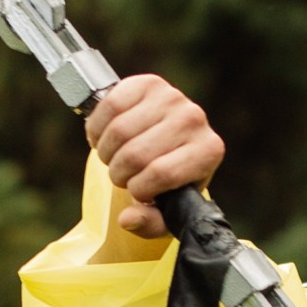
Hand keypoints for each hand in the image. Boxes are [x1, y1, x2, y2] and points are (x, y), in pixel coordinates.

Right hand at [86, 75, 224, 237]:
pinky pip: (109, 106)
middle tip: (122, 176)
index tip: (138, 193)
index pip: (162, 174)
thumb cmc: (170, 184)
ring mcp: (171, 96)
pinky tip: (104, 138)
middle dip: (119, 174)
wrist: (168, 146)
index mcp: (208, 152)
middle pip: (136, 154)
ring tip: (114, 158)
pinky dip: (97, 129)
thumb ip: (150, 224)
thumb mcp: (165, 211)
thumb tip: (128, 219)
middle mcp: (195, 118)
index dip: (139, 190)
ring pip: (118, 131)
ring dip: (106, 153)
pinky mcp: (147, 83)